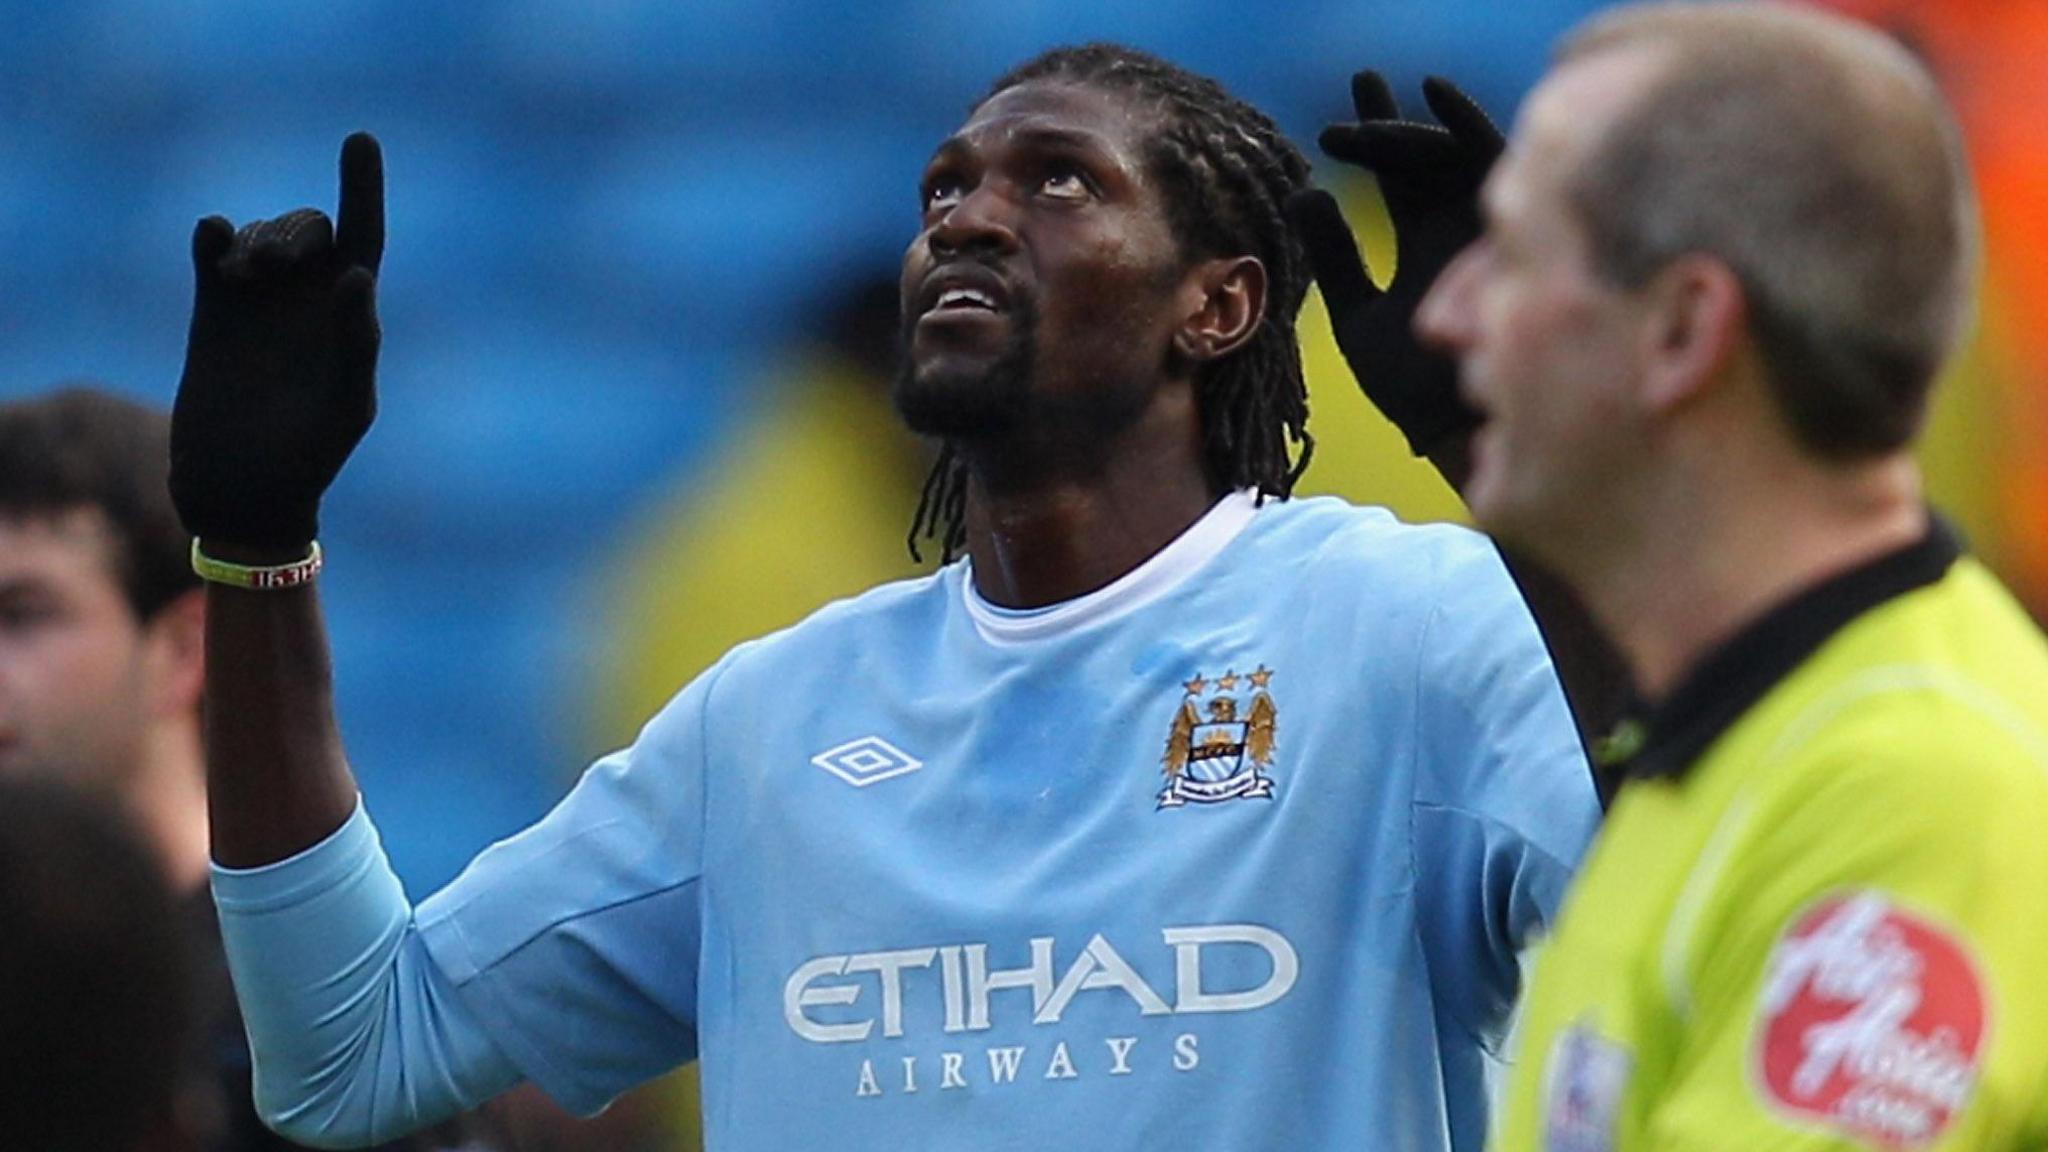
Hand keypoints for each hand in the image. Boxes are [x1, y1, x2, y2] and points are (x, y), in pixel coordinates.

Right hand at [171, 132, 384, 550]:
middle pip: (310, 227)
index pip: (365, 235)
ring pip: (263, 232)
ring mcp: (261, 300)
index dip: (364, 187)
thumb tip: (355, 277)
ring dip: (257, 238)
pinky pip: (213, 245)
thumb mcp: (344, 404)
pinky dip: (214, 234)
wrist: (242, 486)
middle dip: (294, 230)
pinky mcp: (212, 307)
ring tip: (243, 274)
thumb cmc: (308, 456)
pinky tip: (214, 244)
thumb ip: (355, 342)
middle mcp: (310, 298)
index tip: (360, 138)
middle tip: (270, 266)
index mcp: (352, 314)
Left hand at [1286, 73, 1501, 457]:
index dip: (1368, 145)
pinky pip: (1497, 162)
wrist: (1451, 426)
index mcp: (1423, 246)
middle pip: (1426, 157)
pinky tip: (1434, 93)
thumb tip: (1303, 193)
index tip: (1324, 132)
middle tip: (1359, 83)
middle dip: (1393, 120)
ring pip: (1452, 154)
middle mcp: (1456, 228)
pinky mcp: (1506, 229)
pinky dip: (1467, 122)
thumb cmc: (1408, 387)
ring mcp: (1483, 227)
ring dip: (1413, 123)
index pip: (1397, 179)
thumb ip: (1334, 257)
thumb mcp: (1356, 315)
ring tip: (1370, 99)